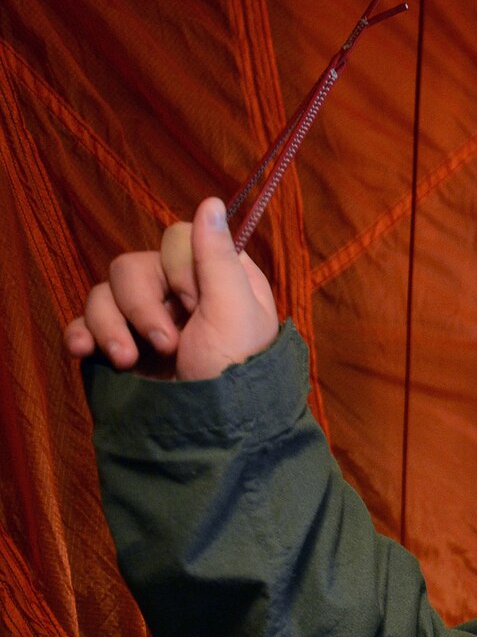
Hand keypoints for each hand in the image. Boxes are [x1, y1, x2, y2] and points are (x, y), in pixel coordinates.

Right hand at [64, 197, 279, 380]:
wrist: (212, 435)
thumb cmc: (236, 375)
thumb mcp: (236, 314)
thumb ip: (218, 258)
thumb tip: (211, 200)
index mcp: (216, 279)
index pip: (177, 239)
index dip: (179, 270)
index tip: (195, 305)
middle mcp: (179, 294)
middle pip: (132, 265)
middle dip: (142, 306)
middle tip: (168, 344)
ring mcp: (145, 321)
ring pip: (102, 293)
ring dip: (110, 326)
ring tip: (130, 361)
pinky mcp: (118, 346)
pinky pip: (82, 323)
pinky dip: (80, 335)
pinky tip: (84, 353)